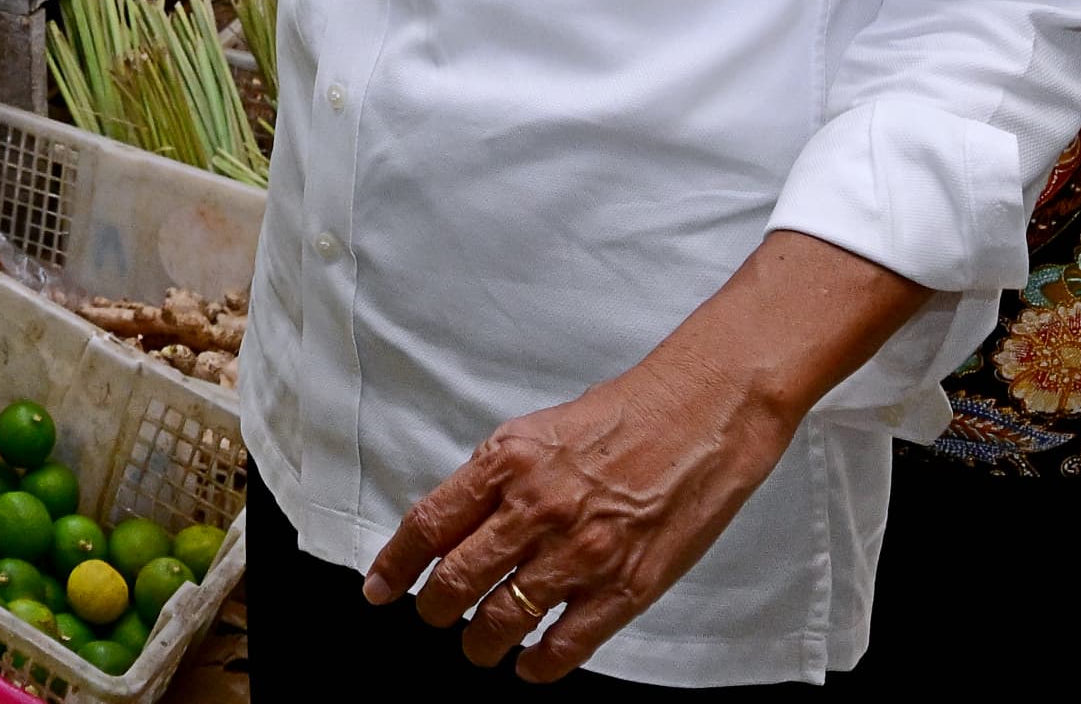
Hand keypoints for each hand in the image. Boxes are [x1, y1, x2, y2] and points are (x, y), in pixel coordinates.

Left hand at [363, 347, 801, 678]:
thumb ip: (494, 479)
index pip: (429, 524)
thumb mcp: (538, 431)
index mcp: (508, 462)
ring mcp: (580, 552)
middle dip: (434, 610)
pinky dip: (537, 665)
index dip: (396, 565)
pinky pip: (565, 645)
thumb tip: (452, 526)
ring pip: (504, 620)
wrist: (700, 416)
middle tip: (432, 616)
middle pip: (457, 580)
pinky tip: (529, 663)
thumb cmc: (623, 418)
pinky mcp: (624, 586)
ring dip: (480, 643)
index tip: (380, 589)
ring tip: (479, 646)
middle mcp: (537, 508)